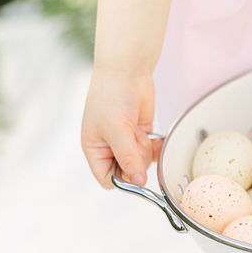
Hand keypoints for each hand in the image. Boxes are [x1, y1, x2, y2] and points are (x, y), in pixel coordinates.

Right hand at [80, 66, 159, 188]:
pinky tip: (156, 138)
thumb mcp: (117, 131)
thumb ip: (128, 157)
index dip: (123, 180)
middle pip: (128, 173)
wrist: (127, 71)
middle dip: (137, 162)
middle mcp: (109, 148)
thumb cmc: (112, 96)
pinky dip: (156, 147)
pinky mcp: (141, 134)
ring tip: (141, 133)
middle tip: (137, 143)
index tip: (135, 171)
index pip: (108, 179)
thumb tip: (139, 181)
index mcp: (95, 149)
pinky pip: (152, 151)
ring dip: (146, 152)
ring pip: (142, 163)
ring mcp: (126, 141)